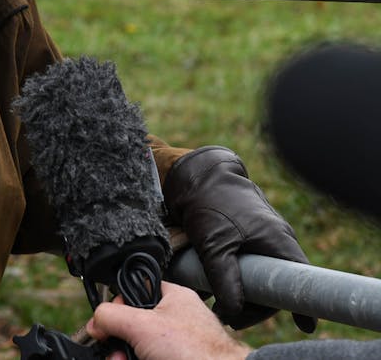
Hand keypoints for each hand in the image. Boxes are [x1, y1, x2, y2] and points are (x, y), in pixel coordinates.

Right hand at [86, 281, 250, 359]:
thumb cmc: (195, 351)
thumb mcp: (141, 325)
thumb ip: (111, 316)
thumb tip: (96, 321)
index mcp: (173, 297)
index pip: (135, 292)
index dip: (117, 307)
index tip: (106, 324)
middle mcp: (177, 319)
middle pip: (134, 324)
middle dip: (118, 339)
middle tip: (113, 350)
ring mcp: (179, 344)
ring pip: (141, 345)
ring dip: (125, 355)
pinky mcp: (179, 359)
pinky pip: (151, 357)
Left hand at [163, 145, 315, 330]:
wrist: (196, 174)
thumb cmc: (210, 202)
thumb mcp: (215, 244)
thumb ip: (225, 278)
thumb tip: (233, 311)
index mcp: (278, 240)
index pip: (298, 281)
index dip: (301, 304)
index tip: (305, 326)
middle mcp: (274, 240)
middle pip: (274, 284)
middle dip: (255, 306)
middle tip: (230, 318)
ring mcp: (259, 237)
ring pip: (257, 274)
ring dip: (240, 293)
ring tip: (218, 308)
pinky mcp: (242, 236)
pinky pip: (243, 263)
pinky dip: (231, 277)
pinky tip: (210, 289)